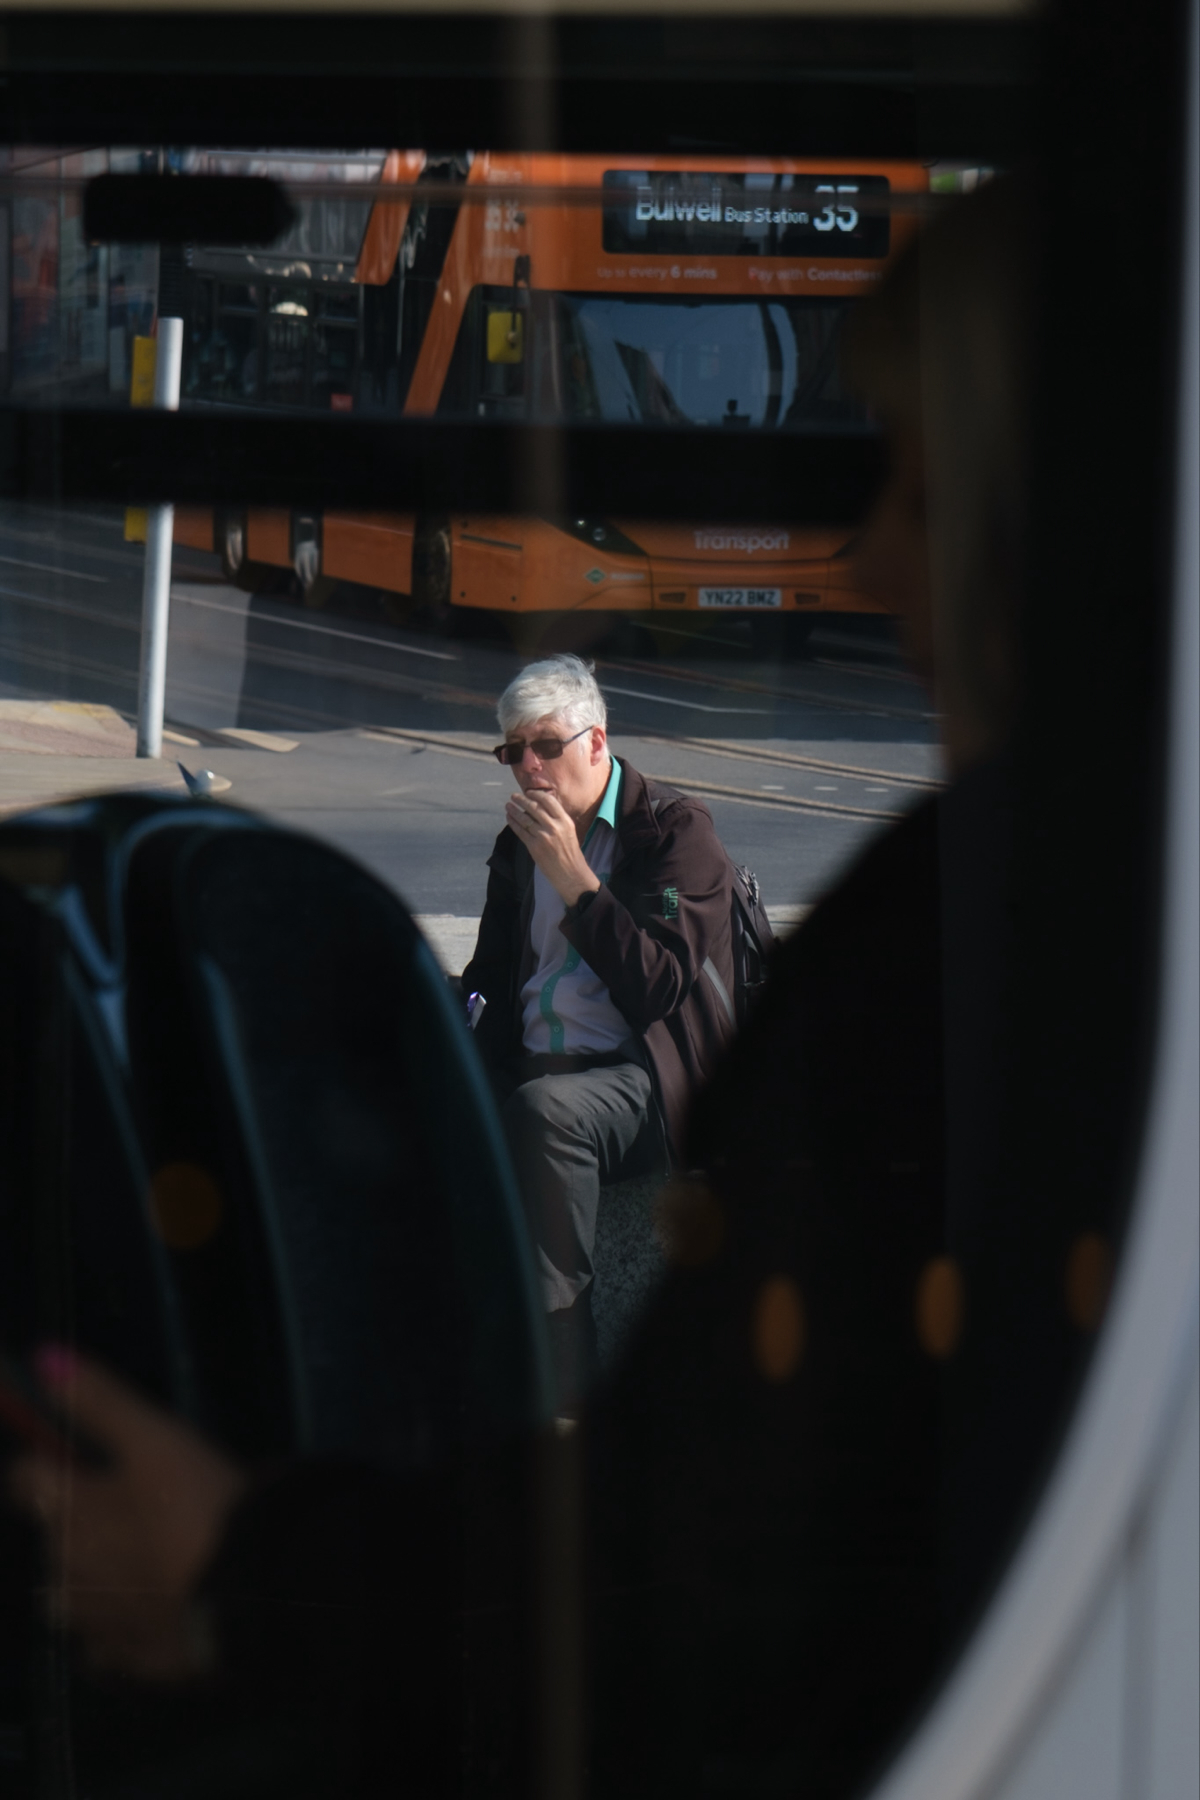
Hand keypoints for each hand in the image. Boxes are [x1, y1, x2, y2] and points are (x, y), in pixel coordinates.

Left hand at [7, 1347, 246, 1681]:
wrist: (252, 1592)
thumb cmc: (201, 1502)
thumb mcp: (155, 1435)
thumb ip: (99, 1399)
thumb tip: (42, 1354)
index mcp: (68, 1513)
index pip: (26, 1476)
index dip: (50, 1460)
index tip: (82, 1453)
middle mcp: (67, 1571)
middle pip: (52, 1538)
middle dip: (75, 1520)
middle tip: (129, 1502)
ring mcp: (96, 1624)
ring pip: (71, 1597)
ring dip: (88, 1577)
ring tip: (134, 1561)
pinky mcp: (130, 1663)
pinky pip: (104, 1647)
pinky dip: (115, 1630)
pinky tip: (145, 1614)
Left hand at [505, 788, 600, 906]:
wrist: (570, 873)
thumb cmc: (570, 852)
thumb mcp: (568, 831)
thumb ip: (556, 819)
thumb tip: (539, 807)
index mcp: (565, 821)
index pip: (548, 801)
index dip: (536, 794)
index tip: (528, 792)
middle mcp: (554, 827)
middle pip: (534, 808)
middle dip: (521, 800)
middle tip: (513, 796)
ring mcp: (543, 837)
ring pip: (525, 819)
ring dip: (514, 810)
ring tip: (508, 806)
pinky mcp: (534, 847)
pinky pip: (520, 831)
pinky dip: (513, 823)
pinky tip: (509, 818)